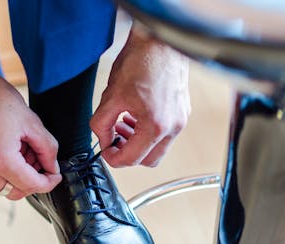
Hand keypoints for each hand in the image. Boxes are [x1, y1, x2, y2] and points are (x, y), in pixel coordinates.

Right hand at [0, 17, 60, 199]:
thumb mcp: (32, 123)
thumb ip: (47, 149)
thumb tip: (52, 166)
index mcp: (1, 160)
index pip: (31, 185)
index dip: (49, 182)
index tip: (55, 175)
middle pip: (16, 191)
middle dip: (32, 179)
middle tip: (41, 159)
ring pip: (3, 184)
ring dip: (18, 175)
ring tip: (24, 149)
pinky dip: (5, 168)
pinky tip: (12, 147)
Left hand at [90, 22, 190, 167]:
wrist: (159, 41)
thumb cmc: (140, 62)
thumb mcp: (110, 97)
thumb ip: (101, 124)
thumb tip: (102, 139)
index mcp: (155, 125)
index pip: (131, 158)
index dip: (112, 158)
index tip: (105, 150)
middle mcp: (172, 126)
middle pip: (148, 160)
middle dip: (127, 154)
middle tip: (113, 141)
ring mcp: (180, 120)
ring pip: (157, 148)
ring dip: (138, 144)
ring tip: (122, 125)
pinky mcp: (182, 112)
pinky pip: (165, 134)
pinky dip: (148, 133)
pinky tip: (135, 118)